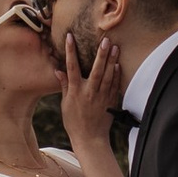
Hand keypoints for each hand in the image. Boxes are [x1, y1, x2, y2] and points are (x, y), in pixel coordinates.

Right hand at [56, 21, 124, 166]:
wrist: (90, 139)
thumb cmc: (74, 122)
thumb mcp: (65, 104)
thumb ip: (64, 86)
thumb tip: (58, 70)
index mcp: (75, 91)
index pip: (71, 67)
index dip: (70, 51)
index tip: (70, 37)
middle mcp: (89, 93)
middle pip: (95, 70)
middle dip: (100, 54)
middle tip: (105, 40)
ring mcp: (101, 97)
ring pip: (107, 76)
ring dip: (111, 61)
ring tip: (115, 47)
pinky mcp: (110, 102)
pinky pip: (115, 85)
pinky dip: (117, 75)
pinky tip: (118, 64)